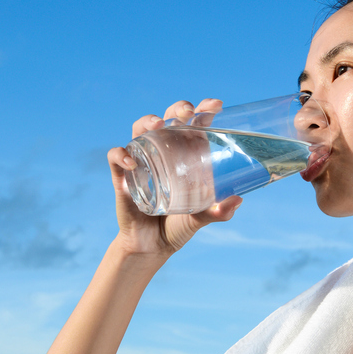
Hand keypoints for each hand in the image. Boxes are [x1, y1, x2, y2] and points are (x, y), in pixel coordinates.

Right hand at [107, 98, 241, 256]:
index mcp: (184, 156)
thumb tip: (237, 200)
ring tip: (158, 125)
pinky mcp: (121, 176)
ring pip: (139, 128)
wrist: (150, 248)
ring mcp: (141, 162)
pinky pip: (115, 157)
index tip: (216, 106)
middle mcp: (162, 153)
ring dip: (148, 120)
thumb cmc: (176, 227)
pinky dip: (121, 154)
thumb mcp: (199, 219)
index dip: (203, 110)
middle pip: (167, 119)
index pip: (193, 125)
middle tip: (187, 112)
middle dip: (177, 108)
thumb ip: (216, 212)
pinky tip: (132, 162)